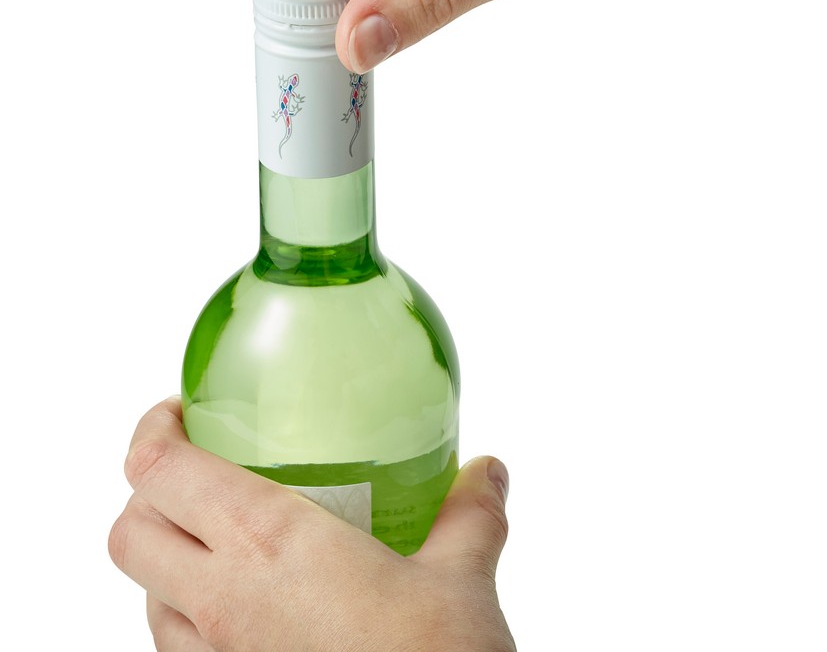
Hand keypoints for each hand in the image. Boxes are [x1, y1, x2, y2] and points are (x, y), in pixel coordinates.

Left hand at [108, 398, 514, 651]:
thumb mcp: (462, 578)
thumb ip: (470, 512)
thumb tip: (487, 470)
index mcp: (268, 542)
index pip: (159, 471)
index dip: (151, 430)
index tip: (179, 410)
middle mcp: (222, 600)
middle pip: (128, 534)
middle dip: (148, 491)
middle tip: (201, 468)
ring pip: (145, 595)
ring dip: (168, 557)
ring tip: (226, 538)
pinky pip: (176, 647)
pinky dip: (189, 613)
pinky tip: (253, 607)